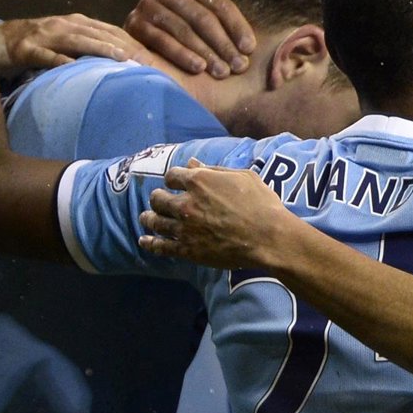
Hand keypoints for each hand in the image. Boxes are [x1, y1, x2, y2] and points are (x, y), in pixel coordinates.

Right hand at [0, 14, 153, 77]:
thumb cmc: (34, 45)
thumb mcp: (64, 44)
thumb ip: (88, 49)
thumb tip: (120, 65)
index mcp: (75, 23)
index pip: (110, 31)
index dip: (133, 42)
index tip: (154, 58)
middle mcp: (63, 25)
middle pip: (99, 33)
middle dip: (125, 46)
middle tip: (148, 62)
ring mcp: (43, 35)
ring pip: (77, 40)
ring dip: (101, 49)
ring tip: (122, 60)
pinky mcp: (25, 49)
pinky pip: (45, 56)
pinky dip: (60, 61)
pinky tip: (75, 69)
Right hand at [124, 0, 257, 76]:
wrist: (146, 35)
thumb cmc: (189, 23)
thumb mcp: (210, 8)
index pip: (220, 3)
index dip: (237, 26)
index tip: (250, 48)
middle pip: (202, 18)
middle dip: (224, 44)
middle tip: (239, 66)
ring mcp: (149, 5)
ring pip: (183, 30)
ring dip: (205, 53)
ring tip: (222, 72)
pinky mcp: (135, 24)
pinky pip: (161, 41)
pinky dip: (181, 55)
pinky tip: (198, 68)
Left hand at [138, 158, 295, 269]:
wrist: (268, 237)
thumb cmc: (261, 204)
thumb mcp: (242, 177)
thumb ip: (213, 170)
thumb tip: (191, 163)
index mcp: (199, 181)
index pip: (172, 176)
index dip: (173, 179)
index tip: (175, 183)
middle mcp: (186, 203)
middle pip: (158, 198)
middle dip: (158, 198)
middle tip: (160, 201)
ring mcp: (184, 227)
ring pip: (155, 221)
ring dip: (149, 218)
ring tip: (147, 218)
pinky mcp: (187, 249)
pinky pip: (161, 246)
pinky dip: (150, 243)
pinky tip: (144, 241)